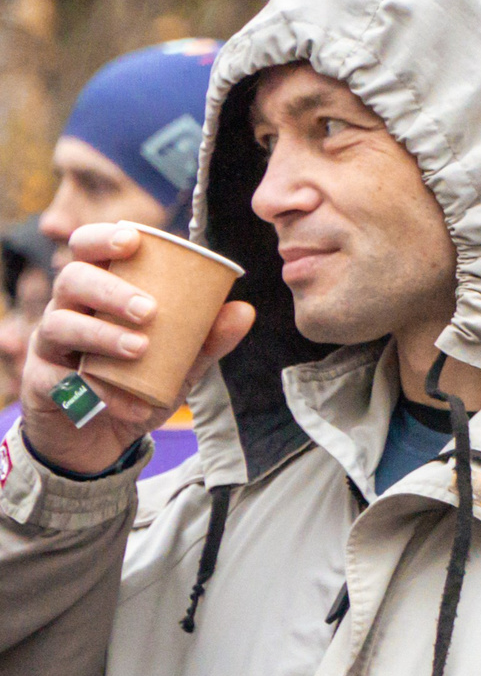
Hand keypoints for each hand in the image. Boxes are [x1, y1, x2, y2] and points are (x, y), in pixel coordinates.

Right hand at [20, 221, 253, 476]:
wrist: (104, 438)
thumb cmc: (137, 383)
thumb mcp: (179, 362)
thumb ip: (207, 338)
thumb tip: (244, 310)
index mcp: (98, 291)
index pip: (88, 250)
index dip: (103, 237)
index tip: (133, 240)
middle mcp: (69, 309)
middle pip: (72, 279)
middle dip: (110, 289)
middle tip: (149, 310)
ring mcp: (50, 344)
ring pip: (60, 324)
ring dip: (101, 334)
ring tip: (139, 348)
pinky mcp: (41, 382)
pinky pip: (62, 381)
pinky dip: (99, 392)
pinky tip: (131, 404)